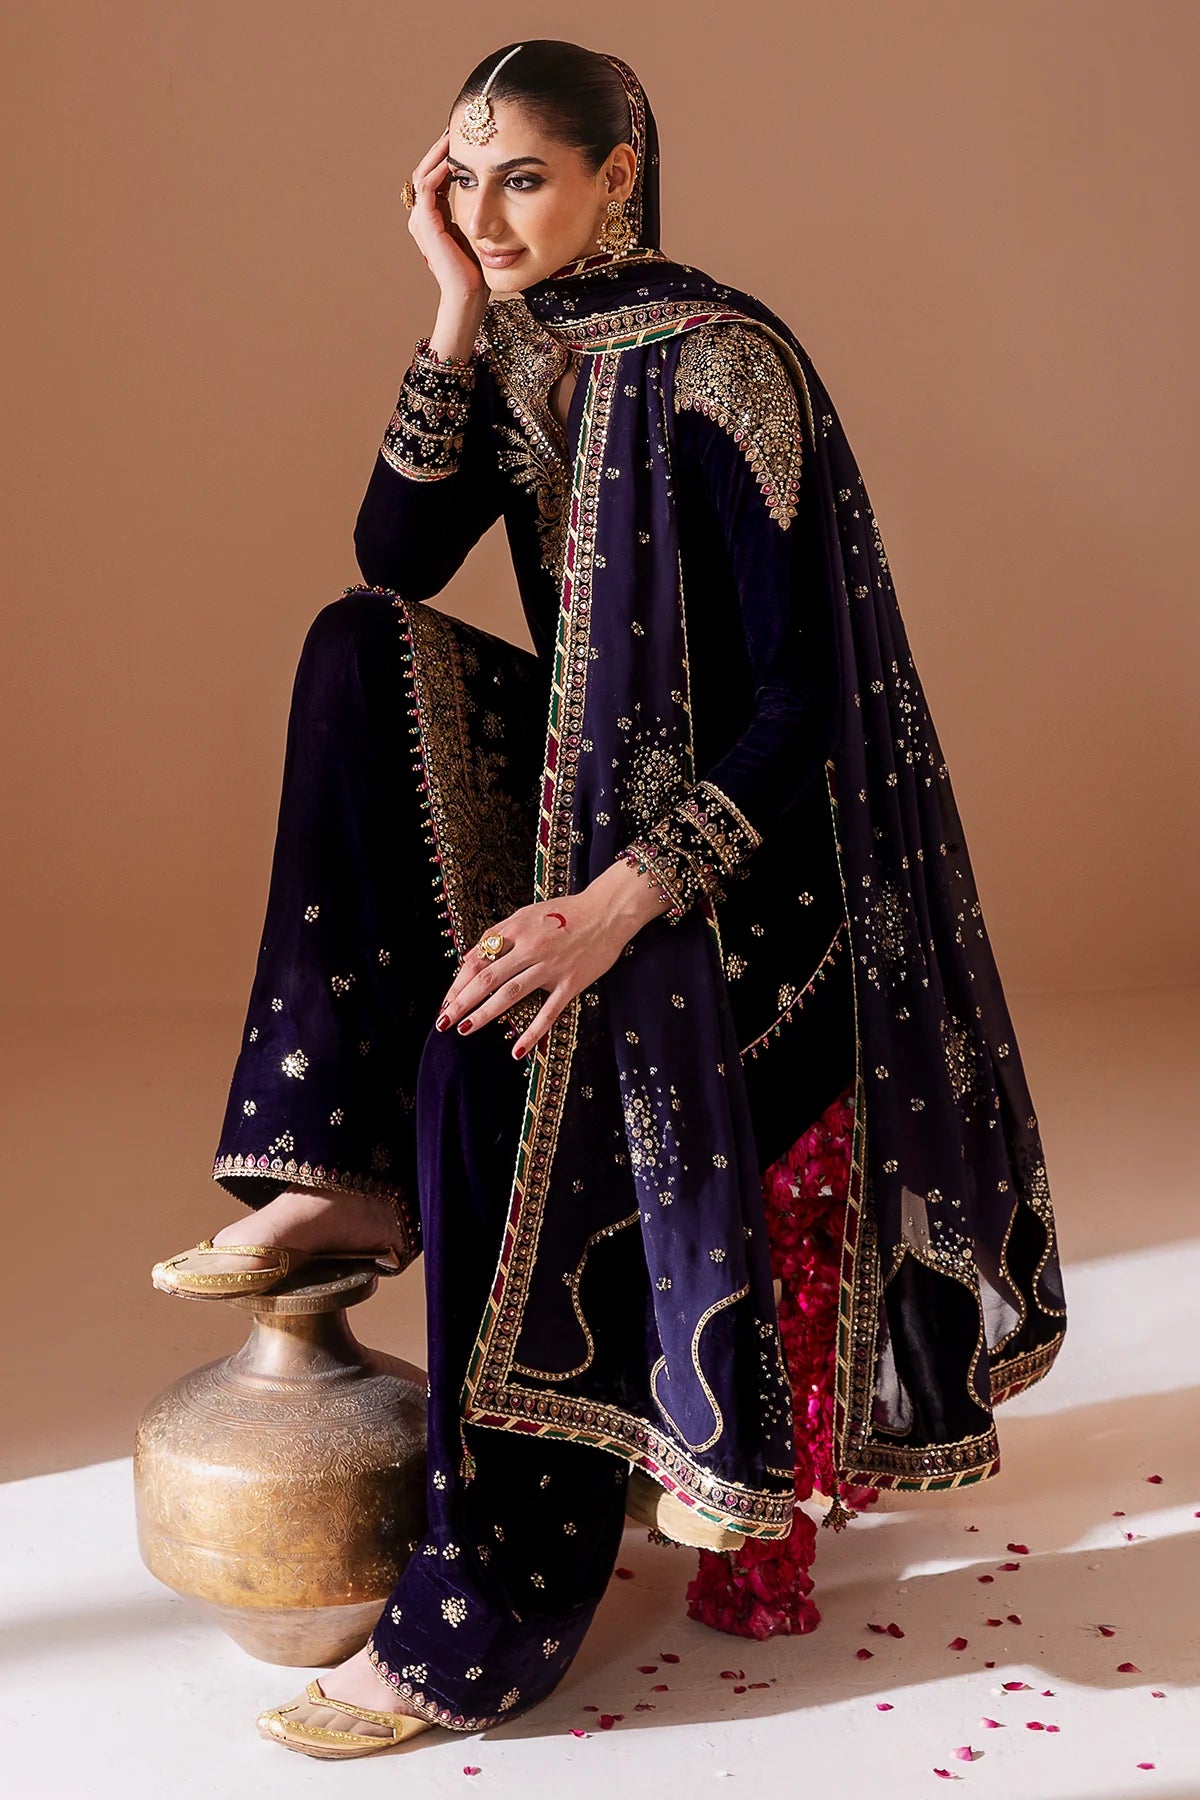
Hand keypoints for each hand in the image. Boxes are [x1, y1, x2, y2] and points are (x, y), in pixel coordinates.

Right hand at [406, 127, 486, 307]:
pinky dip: (438, 170)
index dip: (448, 157)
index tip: (467, 139)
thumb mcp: (477, 232)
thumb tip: (491, 190)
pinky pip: (427, 187)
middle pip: (426, 170)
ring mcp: (421, 220)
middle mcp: (422, 217)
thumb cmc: (476, 269)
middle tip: (458, 127)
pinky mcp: (426, 224)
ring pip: (423, 174)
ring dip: (438, 153)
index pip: (436, 178)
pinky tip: (455, 158)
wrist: (468, 294)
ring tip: (455, 134)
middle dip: (441, 149)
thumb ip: (476, 211)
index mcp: (433, 218)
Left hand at [435, 860, 671, 1057]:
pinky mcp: (571, 983)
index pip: (479, 958)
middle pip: (488, 978)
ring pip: (511, 994)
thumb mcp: (527, 913)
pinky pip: (548, 1012)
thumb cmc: (566, 912)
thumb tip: (468, 956)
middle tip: (443, 1021)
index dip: (459, 982)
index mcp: (517, 929)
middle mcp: (531, 948)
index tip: (446, 1000)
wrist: (608, 912)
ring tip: (464, 1029)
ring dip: (485, 1014)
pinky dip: (532, 1033)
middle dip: (462, 1001)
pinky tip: (516, 1051)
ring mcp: (551, 967)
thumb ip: (498, 933)